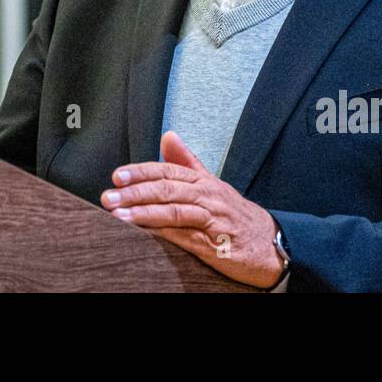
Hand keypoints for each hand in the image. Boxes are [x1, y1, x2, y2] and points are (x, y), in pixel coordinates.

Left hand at [101, 130, 284, 288]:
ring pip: (175, 211)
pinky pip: (187, 237)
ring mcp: (212, 220)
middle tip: (109, 196)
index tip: (117, 176)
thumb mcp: (212, 184)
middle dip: (135, 192)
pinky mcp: (216, 245)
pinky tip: (145, 235)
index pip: (167, 170)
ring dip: (145, 213)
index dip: (141, 172)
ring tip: (119, 216)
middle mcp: (208, 196)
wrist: (272, 244)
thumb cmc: (235, 214)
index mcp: (203, 181)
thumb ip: (187, 161)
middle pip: (167, 189)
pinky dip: (165, 234)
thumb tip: (168, 136)